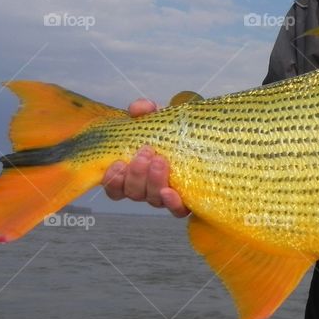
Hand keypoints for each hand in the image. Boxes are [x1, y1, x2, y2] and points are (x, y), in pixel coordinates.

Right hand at [101, 99, 189, 217]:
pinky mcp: (187, 202)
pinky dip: (171, 203)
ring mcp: (166, 197)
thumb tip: (138, 108)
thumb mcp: (159, 118)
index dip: (113, 180)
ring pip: (152, 199)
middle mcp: (147, 188)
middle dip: (136, 173)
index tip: (118, 163)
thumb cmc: (175, 132)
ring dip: (153, 181)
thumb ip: (145, 110)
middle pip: (134, 192)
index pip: (115, 187)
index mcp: (135, 173)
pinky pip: (177, 210)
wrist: (205, 138)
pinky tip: (170, 191)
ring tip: (160, 161)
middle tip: (146, 152)